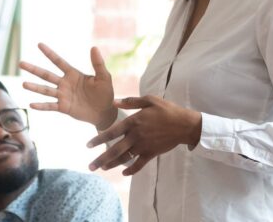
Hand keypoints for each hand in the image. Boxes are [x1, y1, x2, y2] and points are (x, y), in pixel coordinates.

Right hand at [19, 43, 116, 128]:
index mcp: (73, 74)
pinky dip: (41, 106)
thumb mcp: (104, 77)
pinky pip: (50, 106)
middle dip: (34, 69)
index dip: (49, 53)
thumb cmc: (105, 93)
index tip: (39, 44)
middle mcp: (64, 83)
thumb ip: (98, 64)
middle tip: (20, 63)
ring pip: (45, 90)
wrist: (105, 112)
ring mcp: (63, 96)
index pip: (58, 61)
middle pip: (46, 75)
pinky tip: (31, 105)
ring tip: (23, 84)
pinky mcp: (63, 107)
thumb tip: (94, 47)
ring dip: (34, 87)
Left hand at [85, 96, 201, 175]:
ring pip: (124, 158)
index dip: (98, 140)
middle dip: (101, 160)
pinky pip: (139, 164)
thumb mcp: (149, 100)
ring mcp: (143, 146)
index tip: (88, 146)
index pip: (111, 132)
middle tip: (90, 167)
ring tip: (102, 169)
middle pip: (114, 150)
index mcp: (133, 122)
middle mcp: (135, 136)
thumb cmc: (167, 110)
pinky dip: (131, 170)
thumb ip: (131, 101)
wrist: (185, 124)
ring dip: (112, 165)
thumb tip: (114, 102)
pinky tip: (123, 173)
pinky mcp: (151, 153)